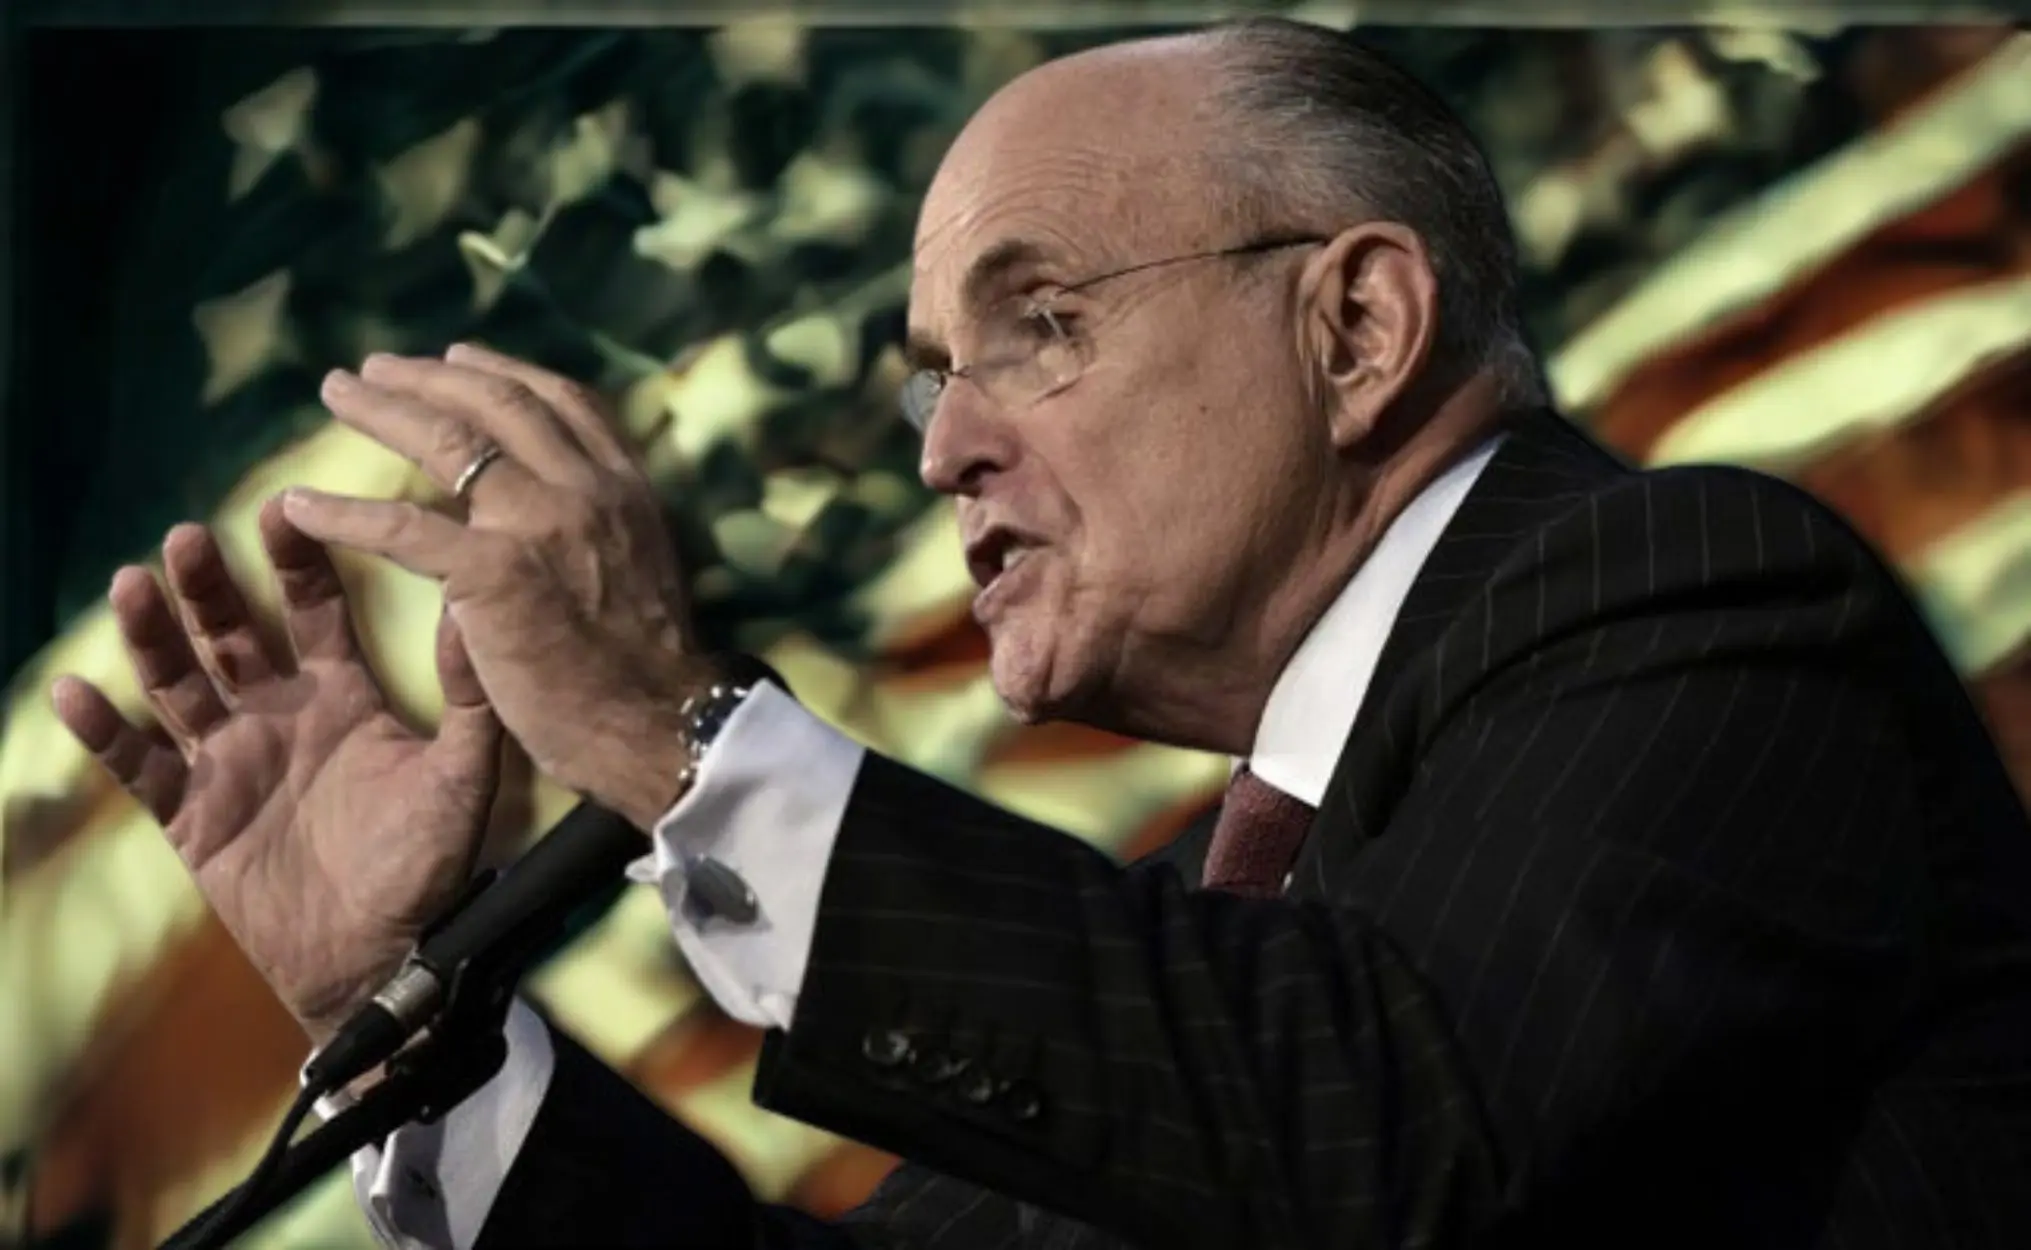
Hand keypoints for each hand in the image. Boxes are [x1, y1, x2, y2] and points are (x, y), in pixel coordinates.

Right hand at [50, 503, 503, 1042]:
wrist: (382, 955)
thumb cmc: (429, 865)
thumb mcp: (461, 774)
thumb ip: (467, 697)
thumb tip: (472, 607)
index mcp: (343, 695)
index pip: (314, 609)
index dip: (298, 560)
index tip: (285, 507)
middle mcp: (280, 715)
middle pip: (232, 633)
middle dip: (209, 585)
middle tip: (187, 537)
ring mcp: (229, 760)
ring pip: (177, 682)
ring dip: (151, 635)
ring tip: (131, 583)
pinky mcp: (191, 813)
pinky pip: (139, 765)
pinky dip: (105, 731)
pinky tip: (78, 690)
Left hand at [279, 344, 712, 830]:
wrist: (664, 726)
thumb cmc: (653, 672)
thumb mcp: (647, 568)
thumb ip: (604, 528)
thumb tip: (564, 513)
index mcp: (626, 488)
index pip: (565, 402)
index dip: (506, 371)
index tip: (460, 358)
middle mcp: (587, 487)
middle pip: (500, 401)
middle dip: (432, 374)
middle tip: (376, 367)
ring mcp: (540, 521)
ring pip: (449, 439)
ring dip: (382, 408)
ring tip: (336, 392)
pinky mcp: (494, 570)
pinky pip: (403, 527)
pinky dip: (345, 512)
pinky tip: (300, 504)